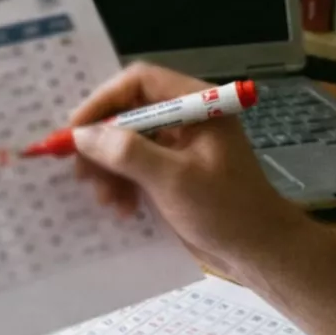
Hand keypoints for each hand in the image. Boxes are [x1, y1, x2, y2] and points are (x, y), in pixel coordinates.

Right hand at [69, 63, 307, 275]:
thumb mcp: (173, 180)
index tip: (77, 131)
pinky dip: (122, 184)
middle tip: (82, 171)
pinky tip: (122, 208)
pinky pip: (135, 166)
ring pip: (126, 142)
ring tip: (105, 199)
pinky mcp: (173, 171)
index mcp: (197, 104)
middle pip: (128, 112)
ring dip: (109, 169)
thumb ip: (127, 153)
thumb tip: (82, 135)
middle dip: (102, 143)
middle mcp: (186, 117)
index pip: (139, 82)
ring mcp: (179, 145)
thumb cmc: (226, 209)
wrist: (259, 252)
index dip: (103, 101)